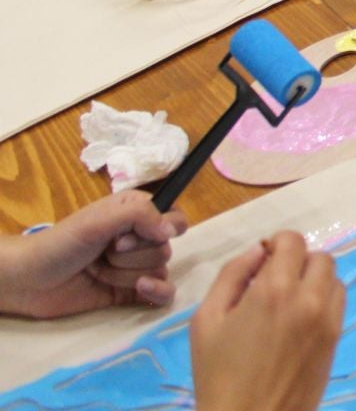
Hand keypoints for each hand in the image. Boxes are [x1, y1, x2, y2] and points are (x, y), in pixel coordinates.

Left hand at [0, 191, 186, 318]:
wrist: (29, 281)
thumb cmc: (61, 243)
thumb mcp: (99, 220)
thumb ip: (139, 215)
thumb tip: (171, 232)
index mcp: (136, 213)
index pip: (174, 218)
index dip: (158, 229)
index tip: (126, 236)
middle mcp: (139, 239)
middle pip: (165, 249)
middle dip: (134, 255)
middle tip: (105, 253)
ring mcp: (135, 267)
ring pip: (160, 271)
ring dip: (128, 274)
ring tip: (100, 271)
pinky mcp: (131, 293)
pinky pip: (163, 294)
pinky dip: (157, 293)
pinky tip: (142, 290)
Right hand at [191, 231, 344, 410]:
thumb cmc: (218, 374)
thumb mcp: (206, 320)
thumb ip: (232, 276)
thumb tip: (258, 251)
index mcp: (275, 290)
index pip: (293, 242)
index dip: (277, 244)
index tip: (263, 259)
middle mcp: (309, 298)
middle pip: (319, 257)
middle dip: (297, 261)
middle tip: (274, 282)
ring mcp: (328, 319)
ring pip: (333, 278)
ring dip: (314, 279)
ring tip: (288, 301)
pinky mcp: (336, 339)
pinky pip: (338, 303)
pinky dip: (323, 299)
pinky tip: (300, 318)